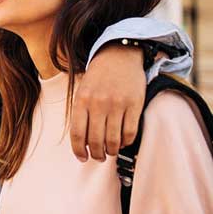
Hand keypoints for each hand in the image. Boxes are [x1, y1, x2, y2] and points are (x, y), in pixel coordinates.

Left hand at [70, 44, 144, 161]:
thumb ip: (81, 114)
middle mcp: (98, 104)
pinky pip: (130, 133)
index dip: (79, 150)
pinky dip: (125, 142)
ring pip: (113, 140)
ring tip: (109, 151)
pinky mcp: (134, 105)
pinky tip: (122, 141)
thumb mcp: (82, 92)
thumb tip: (82, 143)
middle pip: (96, 141)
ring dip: (111, 151)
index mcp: (82, 101)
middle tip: (98, 157)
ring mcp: (117, 105)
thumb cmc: (97, 78)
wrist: (118, 56)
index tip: (82, 158)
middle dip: (96, 154)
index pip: (78, 134)